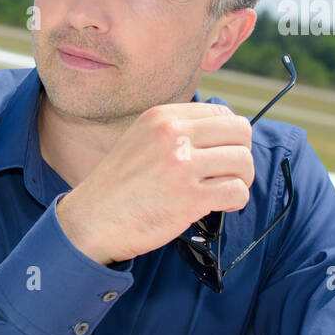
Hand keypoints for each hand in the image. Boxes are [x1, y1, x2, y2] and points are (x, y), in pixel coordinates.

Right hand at [56, 103, 252, 264]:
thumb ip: (174, 132)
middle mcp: (173, 135)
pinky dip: (236, 201)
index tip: (217, 155)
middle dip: (240, 155)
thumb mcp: (139, 140)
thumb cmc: (116, 188)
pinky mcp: (189, 197)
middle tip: (227, 174)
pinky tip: (219, 206)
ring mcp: (182, 165)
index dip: (227, 137)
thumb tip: (219, 136)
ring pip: (244, 162)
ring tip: (223, 192)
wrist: (90, 221)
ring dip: (240, 180)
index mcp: (162, 117)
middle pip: (240, 132)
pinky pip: (237, 191)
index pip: (221, 113)